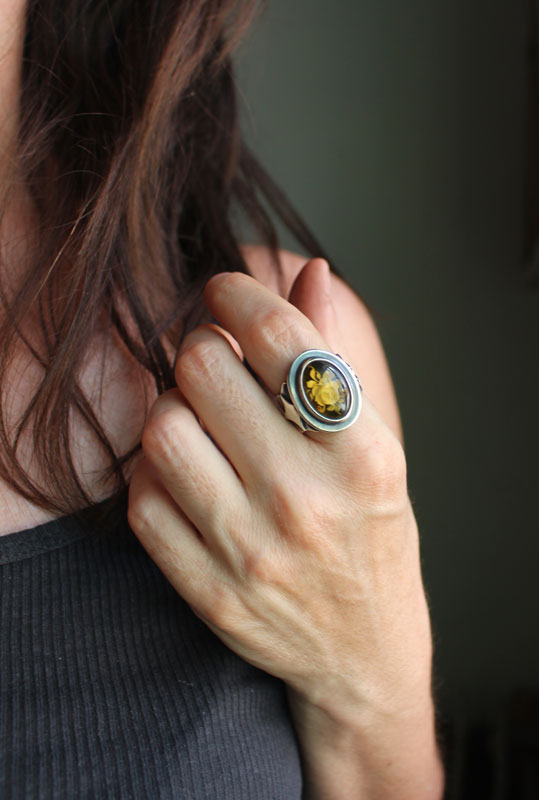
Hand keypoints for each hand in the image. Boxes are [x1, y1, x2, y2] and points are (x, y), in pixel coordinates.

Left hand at [127, 261, 441, 796]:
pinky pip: (142, 499)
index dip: (239, 295)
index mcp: (362, 455)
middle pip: (203, 371)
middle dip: (199, 347)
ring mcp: (250, 550)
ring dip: (171, 407)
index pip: (281, 339)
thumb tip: (309, 273)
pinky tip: (185, 473)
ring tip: (199, 420)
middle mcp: (305, 500)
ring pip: (161, 429)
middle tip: (212, 360)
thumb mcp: (377, 446)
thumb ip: (339, 357)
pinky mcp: (207, 589)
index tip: (226, 293)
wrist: (362, 649)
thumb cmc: (371, 534)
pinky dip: (153, 472)